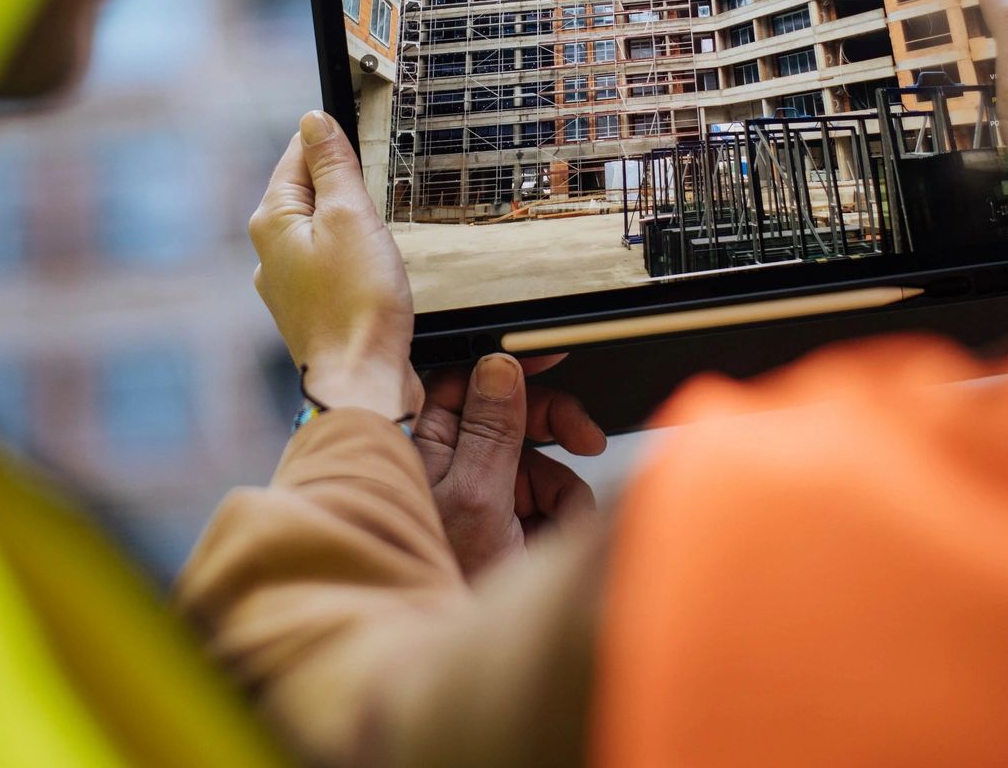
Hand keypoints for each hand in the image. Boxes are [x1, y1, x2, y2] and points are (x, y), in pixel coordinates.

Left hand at [250, 112, 419, 418]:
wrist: (362, 381)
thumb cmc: (357, 304)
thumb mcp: (350, 216)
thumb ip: (331, 165)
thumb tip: (314, 120)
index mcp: (272, 220)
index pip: (298, 154)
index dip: (334, 143)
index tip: (365, 144)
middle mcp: (271, 251)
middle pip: (310, 192)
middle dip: (347, 188)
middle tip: (379, 200)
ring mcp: (289, 283)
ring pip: (324, 230)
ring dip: (354, 226)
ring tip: (380, 240)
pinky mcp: (312, 309)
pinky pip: (332, 265)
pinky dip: (355, 259)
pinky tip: (374, 271)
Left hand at [414, 354, 606, 577]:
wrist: (450, 652)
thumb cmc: (440, 580)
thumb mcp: (473, 498)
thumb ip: (490, 431)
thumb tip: (499, 367)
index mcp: (425, 446)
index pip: (467, 381)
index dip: (508, 364)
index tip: (550, 355)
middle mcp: (450, 463)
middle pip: (510, 414)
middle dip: (551, 425)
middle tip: (582, 437)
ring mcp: (480, 492)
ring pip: (536, 458)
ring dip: (558, 488)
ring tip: (554, 524)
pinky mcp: (506, 520)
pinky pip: (547, 496)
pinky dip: (560, 516)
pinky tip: (553, 540)